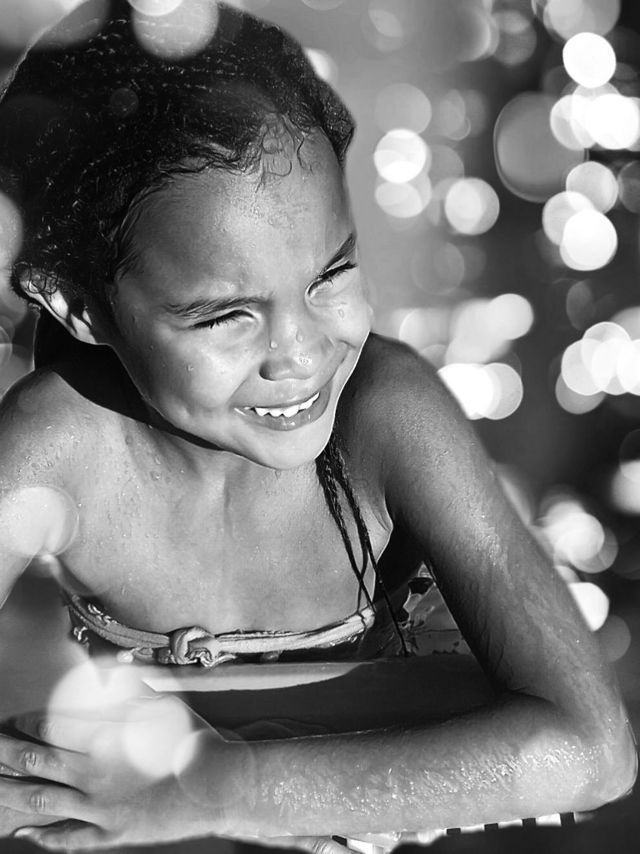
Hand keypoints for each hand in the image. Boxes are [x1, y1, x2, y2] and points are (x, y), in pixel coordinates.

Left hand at [0, 660, 244, 849]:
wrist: (215, 783)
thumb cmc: (190, 736)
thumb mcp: (160, 700)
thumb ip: (127, 683)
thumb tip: (105, 663)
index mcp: (101, 736)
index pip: (47, 728)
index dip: (24, 724)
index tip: (11, 721)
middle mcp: (91, 773)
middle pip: (34, 762)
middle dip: (6, 753)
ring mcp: (98, 807)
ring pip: (41, 800)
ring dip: (10, 792)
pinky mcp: (111, 832)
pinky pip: (68, 838)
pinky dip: (43, 837)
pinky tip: (25, 834)